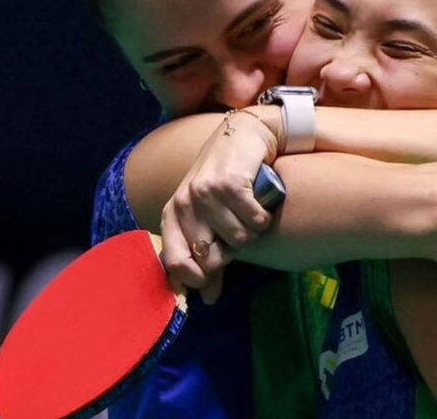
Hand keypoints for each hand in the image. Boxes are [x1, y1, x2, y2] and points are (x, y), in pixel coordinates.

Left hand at [160, 108, 280, 302]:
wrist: (245, 136)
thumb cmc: (226, 181)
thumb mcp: (210, 218)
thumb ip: (208, 259)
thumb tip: (209, 299)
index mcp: (173, 215)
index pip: (173, 263)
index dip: (196, 277)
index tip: (214, 277)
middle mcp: (184, 203)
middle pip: (212, 257)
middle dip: (233, 250)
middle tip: (239, 227)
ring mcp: (204, 192)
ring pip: (239, 240)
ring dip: (252, 230)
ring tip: (249, 210)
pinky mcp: (228, 183)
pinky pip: (254, 221)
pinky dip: (263, 216)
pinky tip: (260, 201)